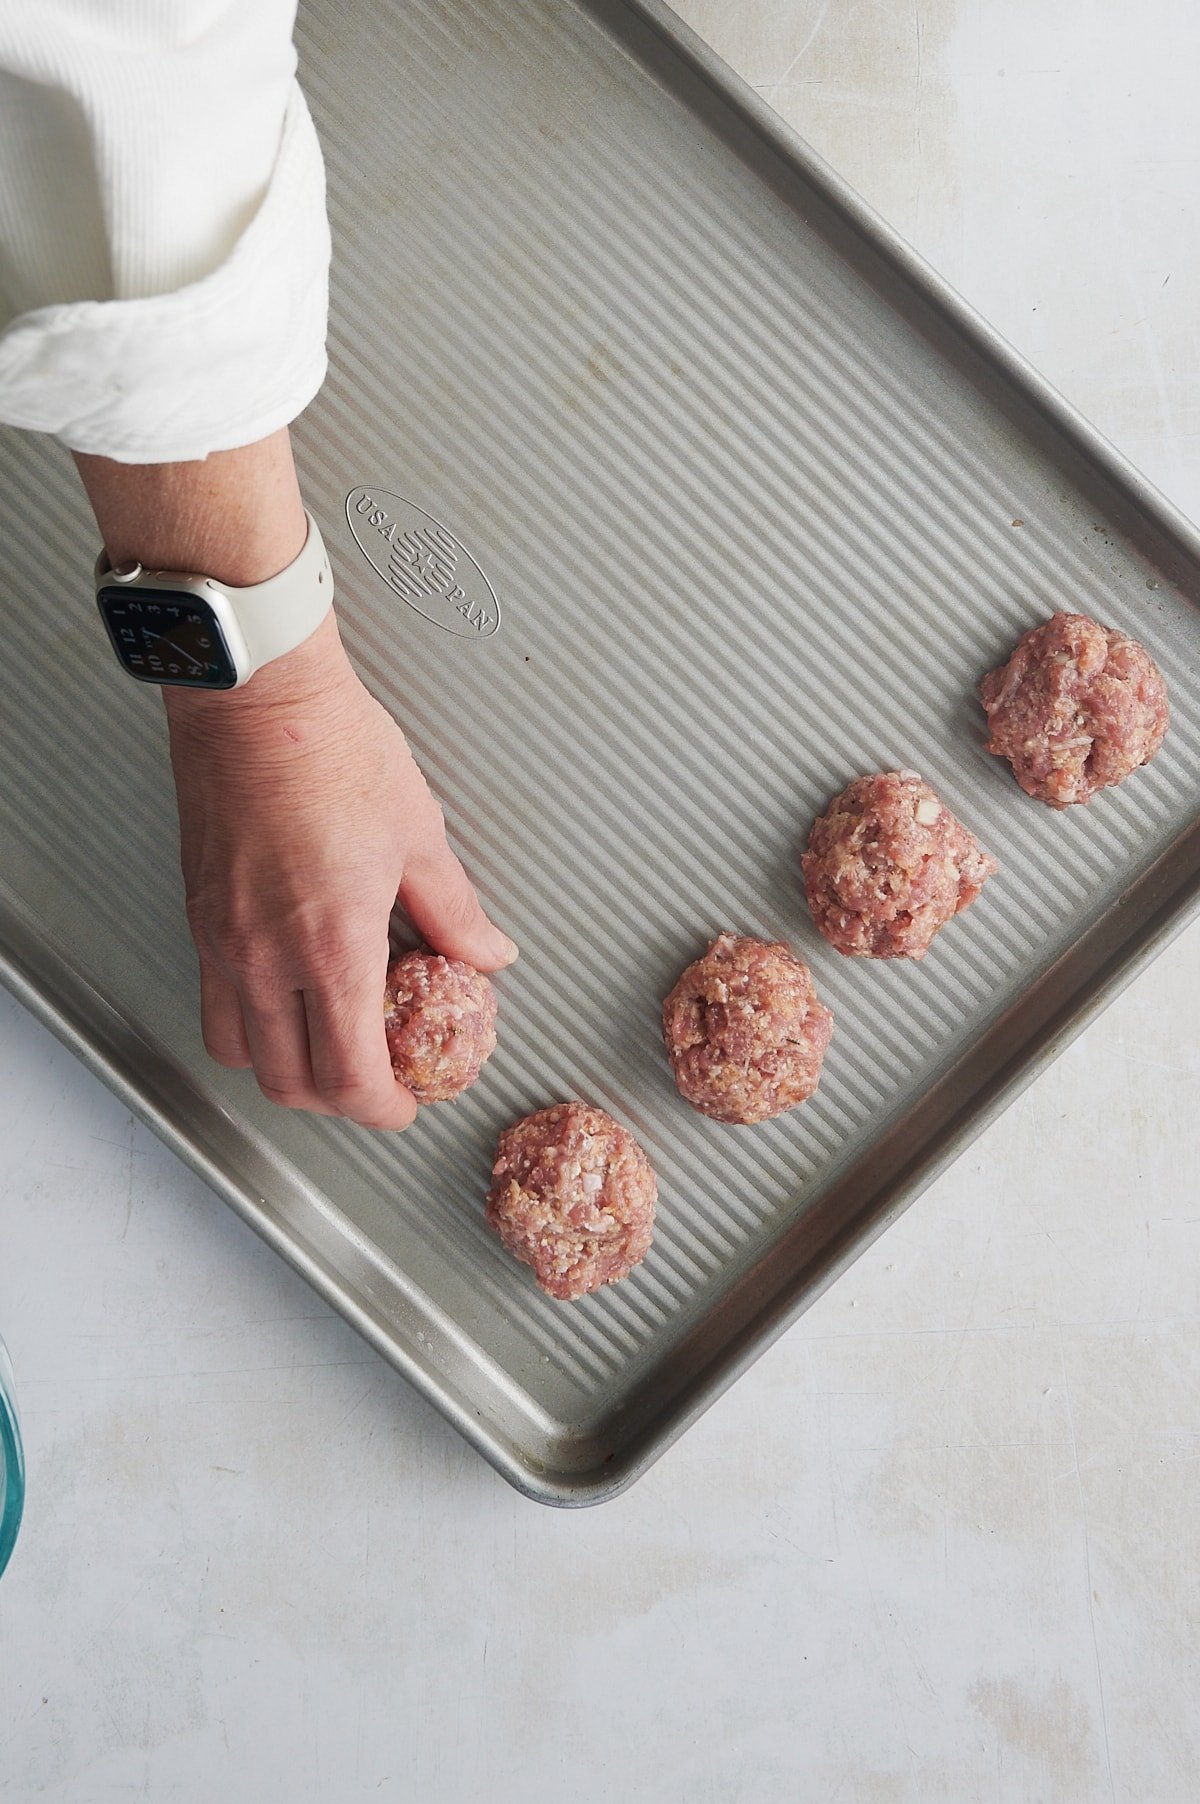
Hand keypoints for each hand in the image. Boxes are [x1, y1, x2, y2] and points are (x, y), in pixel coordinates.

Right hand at [164, 612, 516, 1127]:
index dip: (382, 1110)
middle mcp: (263, 958)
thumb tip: (488, 953)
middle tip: (376, 1081)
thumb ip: (454, 911)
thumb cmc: (334, 751)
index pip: (348, 1078)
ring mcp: (220, 939)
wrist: (257, 698)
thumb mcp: (419, 836)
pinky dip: (252, 1017)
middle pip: (287, 1082)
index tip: (406, 1104)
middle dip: (336, 1099)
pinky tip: (291, 984)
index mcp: (329, 949)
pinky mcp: (198, 913)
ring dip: (285, 1064)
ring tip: (328, 1039)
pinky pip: (215, 997)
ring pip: (238, 1049)